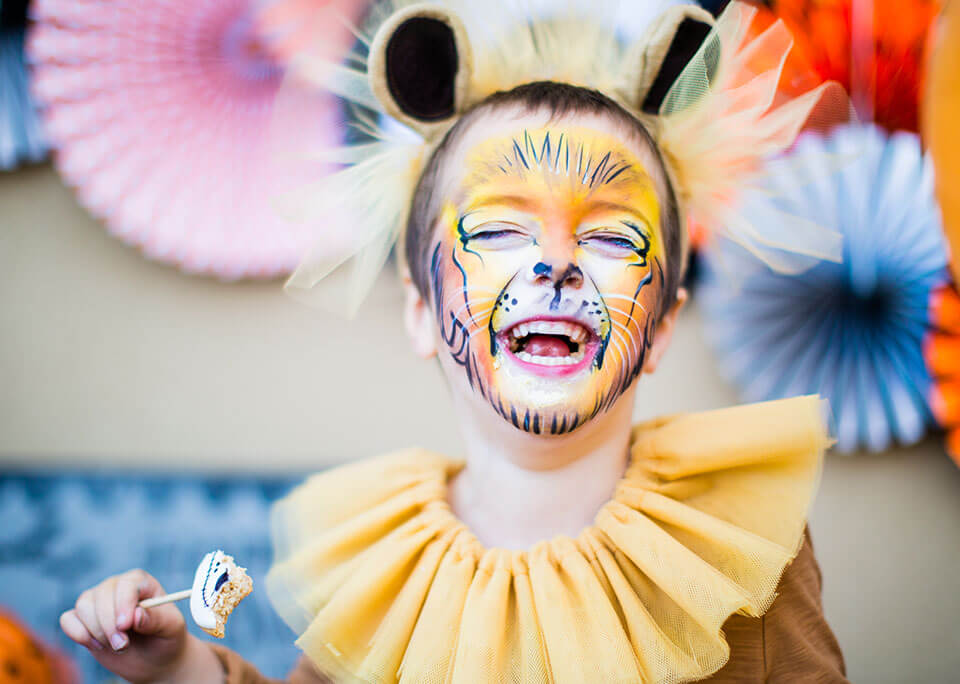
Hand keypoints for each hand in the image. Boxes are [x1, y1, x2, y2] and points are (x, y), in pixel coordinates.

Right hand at [60, 569, 210, 682]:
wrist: (153, 658)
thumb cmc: (165, 638)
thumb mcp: (171, 628)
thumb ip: (157, 619)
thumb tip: (136, 614)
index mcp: (141, 582)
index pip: (126, 584)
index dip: (123, 604)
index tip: (126, 626)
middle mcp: (117, 586)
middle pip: (101, 595)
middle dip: (109, 625)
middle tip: (123, 645)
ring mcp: (98, 600)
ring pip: (83, 606)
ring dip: (97, 631)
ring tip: (117, 645)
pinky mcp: (82, 618)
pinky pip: (68, 619)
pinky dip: (79, 634)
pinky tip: (98, 645)